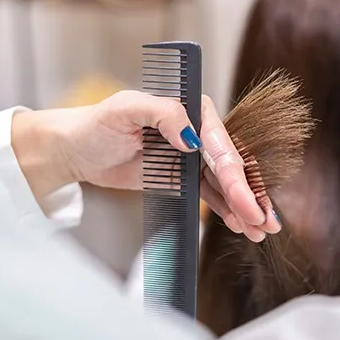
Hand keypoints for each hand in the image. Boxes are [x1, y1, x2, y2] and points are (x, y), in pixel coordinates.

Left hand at [11, 91, 279, 239]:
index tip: (243, 198)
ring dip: (244, 206)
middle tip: (264, 221)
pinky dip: (227, 210)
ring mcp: (192, 155)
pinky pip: (211, 194)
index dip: (234, 173)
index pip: (219, 143)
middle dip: (249, 194)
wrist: (74, 150)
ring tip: (261, 231)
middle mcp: (197, 130)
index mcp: (190, 108)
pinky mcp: (184, 175)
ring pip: (226, 183)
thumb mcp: (124, 110)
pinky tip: (240, 226)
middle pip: (231, 165)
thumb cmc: (95, 125)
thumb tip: (192, 138)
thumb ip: (162, 113)